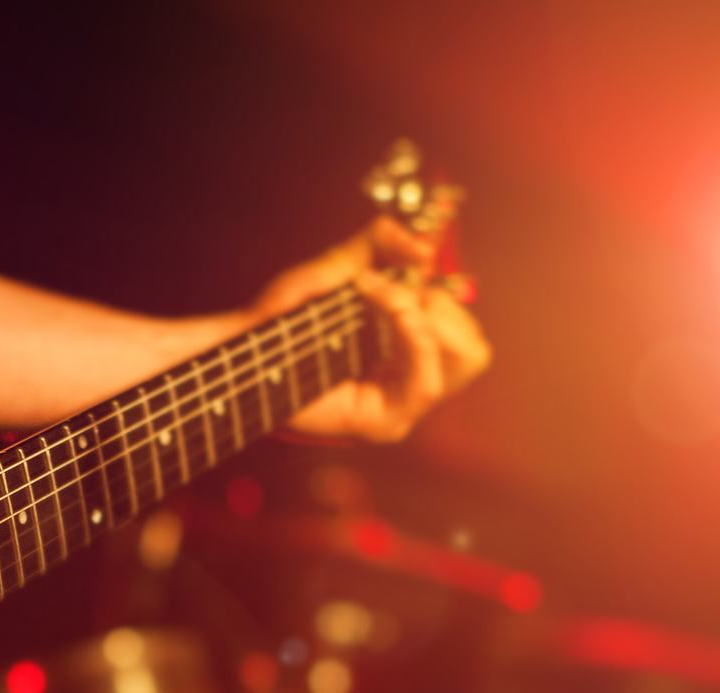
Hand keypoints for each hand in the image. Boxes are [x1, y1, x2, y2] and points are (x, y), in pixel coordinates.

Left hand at [246, 216, 491, 442]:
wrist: (245, 345)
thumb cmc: (283, 316)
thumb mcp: (339, 267)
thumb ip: (379, 243)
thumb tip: (422, 246)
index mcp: (409, 356)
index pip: (466, 332)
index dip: (439, 291)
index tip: (401, 266)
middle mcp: (410, 385)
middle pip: (475, 347)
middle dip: (436, 304)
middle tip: (387, 293)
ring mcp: (401, 407)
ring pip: (464, 358)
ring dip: (422, 313)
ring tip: (378, 299)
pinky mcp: (386, 422)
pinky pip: (428, 379)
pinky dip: (409, 330)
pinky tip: (379, 306)